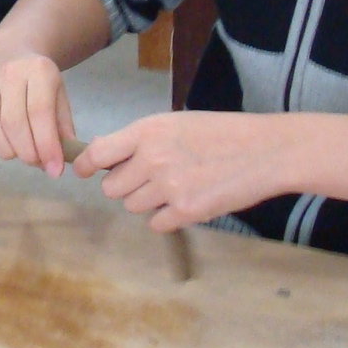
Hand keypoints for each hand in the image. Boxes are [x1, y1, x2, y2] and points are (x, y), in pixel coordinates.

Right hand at [0, 44, 78, 174]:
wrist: (7, 51)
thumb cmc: (38, 79)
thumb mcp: (59, 94)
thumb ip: (62, 126)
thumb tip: (59, 160)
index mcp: (38, 70)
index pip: (40, 113)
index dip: (47, 145)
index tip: (55, 170)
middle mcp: (10, 73)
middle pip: (15, 122)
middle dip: (28, 152)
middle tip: (38, 163)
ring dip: (10, 150)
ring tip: (23, 155)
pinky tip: (8, 144)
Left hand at [74, 111, 297, 229]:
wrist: (265, 150)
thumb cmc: (221, 132)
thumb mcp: (175, 123)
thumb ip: (141, 140)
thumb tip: (106, 156)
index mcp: (147, 132)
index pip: (97, 154)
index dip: (86, 165)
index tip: (83, 171)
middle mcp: (152, 159)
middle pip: (111, 188)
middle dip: (124, 185)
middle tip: (147, 179)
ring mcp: (169, 188)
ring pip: (132, 206)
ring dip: (146, 201)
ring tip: (174, 186)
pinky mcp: (187, 212)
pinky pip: (156, 223)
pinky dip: (166, 217)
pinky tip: (185, 201)